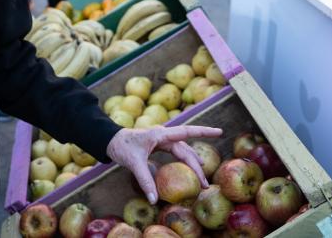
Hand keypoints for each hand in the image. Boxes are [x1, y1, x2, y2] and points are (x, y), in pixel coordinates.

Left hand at [106, 125, 222, 203]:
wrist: (111, 140)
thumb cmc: (122, 147)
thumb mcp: (133, 163)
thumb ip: (145, 181)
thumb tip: (154, 200)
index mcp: (160, 134)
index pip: (186, 132)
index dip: (204, 131)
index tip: (220, 132)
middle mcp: (164, 135)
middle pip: (186, 149)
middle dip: (197, 165)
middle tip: (204, 184)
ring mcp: (162, 139)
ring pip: (183, 150)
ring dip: (193, 163)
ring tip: (203, 178)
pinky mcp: (160, 144)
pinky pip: (177, 151)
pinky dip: (185, 159)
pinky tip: (192, 166)